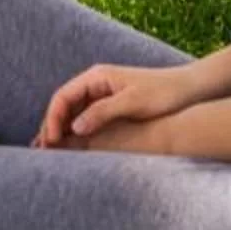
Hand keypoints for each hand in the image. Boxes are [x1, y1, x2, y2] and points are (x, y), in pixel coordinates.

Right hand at [33, 63, 204, 149]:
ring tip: (49, 152)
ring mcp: (101, 95)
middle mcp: (94, 84)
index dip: (52, 118)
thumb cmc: (163, 92)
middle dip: (51, 126)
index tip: (51, 140)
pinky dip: (74, 132)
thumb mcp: (133, 102)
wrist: (188, 90)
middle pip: (63, 105)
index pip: (63, 96)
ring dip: (60, 130)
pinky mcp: (109, 106)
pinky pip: (84, 119)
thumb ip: (103, 112)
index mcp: (96, 77)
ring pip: (71, 113)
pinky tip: (69, 147)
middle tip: (43, 150)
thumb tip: (75, 127)